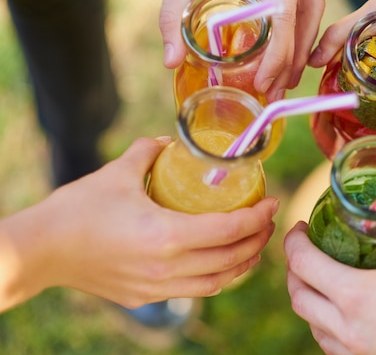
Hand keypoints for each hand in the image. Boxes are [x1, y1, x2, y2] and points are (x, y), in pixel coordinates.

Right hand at [0, 137, 277, 310]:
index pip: (230, 229)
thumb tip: (167, 141)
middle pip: (232, 258)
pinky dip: (217, 277)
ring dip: (243, 263)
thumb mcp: (118, 172)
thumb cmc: (78, 210)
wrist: (41, 250)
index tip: (273, 202)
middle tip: (268, 221)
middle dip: (258, 239)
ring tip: (254, 244)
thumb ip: (148, 152)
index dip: (258, 217)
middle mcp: (169, 268)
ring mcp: (158, 287)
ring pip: (218, 282)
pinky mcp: (146, 296)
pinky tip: (221, 263)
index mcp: (167, 235)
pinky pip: (195, 291)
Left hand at [159, 0, 324, 101]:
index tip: (265, 83)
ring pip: (311, 4)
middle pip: (308, 12)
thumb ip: (177, 6)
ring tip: (281, 76)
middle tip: (277, 88)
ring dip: (299, 42)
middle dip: (294, 54)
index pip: (284, 12)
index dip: (277, 54)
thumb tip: (172, 60)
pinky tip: (280, 44)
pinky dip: (294, 23)